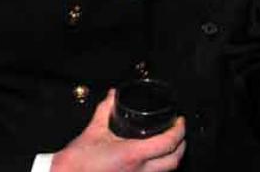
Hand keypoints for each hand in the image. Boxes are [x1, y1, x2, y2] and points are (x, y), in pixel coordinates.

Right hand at [51, 89, 185, 171]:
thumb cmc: (78, 159)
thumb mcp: (94, 131)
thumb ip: (105, 110)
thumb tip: (112, 95)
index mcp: (133, 155)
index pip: (168, 143)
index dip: (179, 131)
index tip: (179, 121)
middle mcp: (139, 171)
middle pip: (174, 161)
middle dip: (181, 146)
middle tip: (178, 133)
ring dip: (171, 159)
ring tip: (168, 146)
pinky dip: (158, 168)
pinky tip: (152, 160)